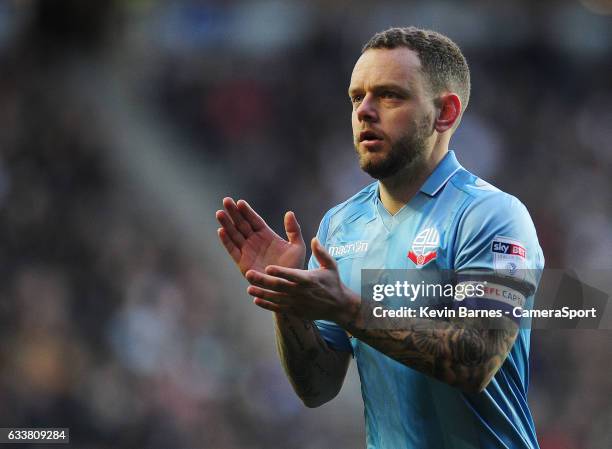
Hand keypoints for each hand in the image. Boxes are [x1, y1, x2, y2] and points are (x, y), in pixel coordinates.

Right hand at [216, 198, 305, 274]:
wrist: (288, 285)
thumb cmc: (294, 266)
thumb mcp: (297, 247)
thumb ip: (294, 230)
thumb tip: (289, 213)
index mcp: (266, 235)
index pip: (254, 220)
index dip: (247, 211)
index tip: (240, 202)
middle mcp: (255, 241)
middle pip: (242, 224)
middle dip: (233, 213)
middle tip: (226, 200)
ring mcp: (247, 251)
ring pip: (234, 234)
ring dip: (227, 224)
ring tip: (220, 213)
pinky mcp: (242, 263)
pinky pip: (233, 250)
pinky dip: (227, 241)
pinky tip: (221, 231)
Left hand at [245, 238, 359, 324]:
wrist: (338, 306)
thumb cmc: (333, 282)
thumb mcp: (331, 266)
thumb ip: (321, 252)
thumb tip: (314, 239)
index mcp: (308, 279)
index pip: (292, 275)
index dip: (280, 272)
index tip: (268, 267)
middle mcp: (301, 292)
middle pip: (279, 286)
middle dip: (263, 281)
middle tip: (249, 274)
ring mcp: (297, 303)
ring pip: (276, 298)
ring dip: (261, 293)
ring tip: (249, 288)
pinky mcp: (295, 311)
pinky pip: (278, 309)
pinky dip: (267, 305)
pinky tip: (256, 300)